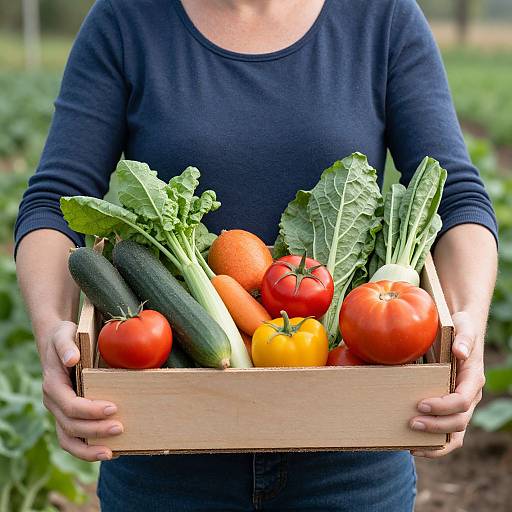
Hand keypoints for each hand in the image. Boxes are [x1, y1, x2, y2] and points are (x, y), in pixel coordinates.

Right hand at [41, 320, 122, 460]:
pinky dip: (87, 449)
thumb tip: (72, 359)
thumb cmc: (64, 337)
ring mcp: (59, 412)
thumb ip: (66, 346)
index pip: (70, 406)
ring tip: (112, 453)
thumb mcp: (64, 335)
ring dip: (89, 449)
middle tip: (120, 428)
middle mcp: (53, 403)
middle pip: (71, 426)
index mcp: (53, 385)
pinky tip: (108, 451)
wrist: (57, 342)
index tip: (113, 408)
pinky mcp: (67, 416)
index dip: (91, 411)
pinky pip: (73, 439)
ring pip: (68, 439)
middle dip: (95, 430)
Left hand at [409, 311, 484, 457]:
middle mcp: (470, 395)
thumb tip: (460, 353)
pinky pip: (448, 432)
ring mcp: (462, 404)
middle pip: (459, 421)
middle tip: (411, 422)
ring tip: (411, 444)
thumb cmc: (460, 327)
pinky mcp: (450, 407)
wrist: (460, 329)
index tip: (420, 404)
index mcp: (473, 379)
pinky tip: (415, 445)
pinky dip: (435, 444)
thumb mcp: (463, 326)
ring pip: (455, 432)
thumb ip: (464, 338)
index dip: (443, 407)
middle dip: (436, 426)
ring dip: (435, 441)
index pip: (462, 401)